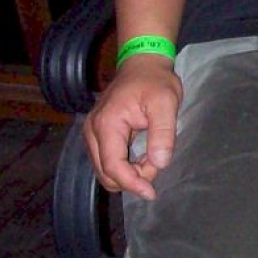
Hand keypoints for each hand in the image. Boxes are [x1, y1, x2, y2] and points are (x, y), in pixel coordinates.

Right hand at [83, 56, 182, 198]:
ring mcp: (92, 133)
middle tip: (156, 164)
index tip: (152, 192)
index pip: (113, 166)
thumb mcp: (166, 104)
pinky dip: (124, 166)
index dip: (132, 183)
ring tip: (151, 157)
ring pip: (105, 170)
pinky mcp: (97, 135)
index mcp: (107, 124)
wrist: (142, 64)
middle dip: (132, 179)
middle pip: (105, 173)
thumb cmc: (155, 82)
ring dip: (128, 174)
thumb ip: (162, 133)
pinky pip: (107, 161)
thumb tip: (159, 163)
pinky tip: (142, 156)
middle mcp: (92, 131)